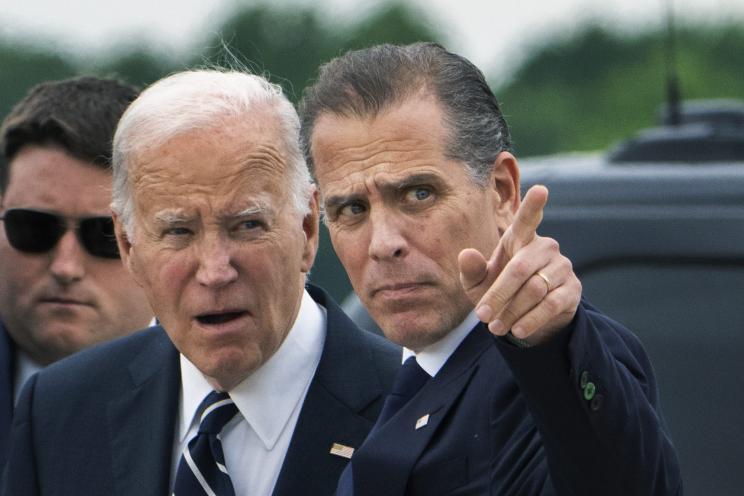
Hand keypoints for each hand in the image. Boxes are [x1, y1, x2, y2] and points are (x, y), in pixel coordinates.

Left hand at [458, 185, 580, 344]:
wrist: (526, 317)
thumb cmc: (498, 291)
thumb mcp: (478, 284)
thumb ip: (471, 270)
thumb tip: (466, 254)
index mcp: (520, 238)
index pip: (528, 219)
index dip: (534, 205)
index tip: (541, 189)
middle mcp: (544, 247)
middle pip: (519, 269)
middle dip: (498, 295)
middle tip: (482, 316)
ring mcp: (561, 267)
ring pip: (535, 289)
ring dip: (512, 312)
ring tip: (496, 328)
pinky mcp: (572, 289)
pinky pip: (551, 304)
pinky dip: (531, 319)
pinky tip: (518, 330)